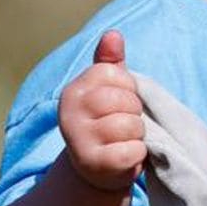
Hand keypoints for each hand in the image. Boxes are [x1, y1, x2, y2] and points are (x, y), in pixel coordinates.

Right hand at [58, 30, 144, 191]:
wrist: (96, 171)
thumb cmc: (107, 123)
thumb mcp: (107, 91)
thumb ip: (110, 63)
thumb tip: (113, 34)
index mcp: (74, 90)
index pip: (117, 75)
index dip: (129, 90)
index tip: (119, 104)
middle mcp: (68, 112)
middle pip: (126, 100)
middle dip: (134, 114)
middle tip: (123, 127)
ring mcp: (78, 138)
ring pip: (130, 126)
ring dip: (136, 136)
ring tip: (123, 142)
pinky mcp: (92, 163)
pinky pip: (132, 151)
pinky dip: (137, 155)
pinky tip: (124, 158)